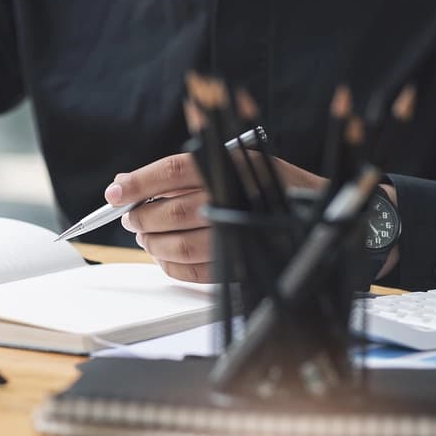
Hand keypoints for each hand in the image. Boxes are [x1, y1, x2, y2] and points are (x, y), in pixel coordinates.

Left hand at [106, 152, 326, 282]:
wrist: (321, 215)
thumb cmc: (265, 187)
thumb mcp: (230, 164)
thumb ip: (179, 174)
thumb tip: (124, 184)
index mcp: (232, 165)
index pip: (173, 171)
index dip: (138, 182)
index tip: (114, 193)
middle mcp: (236, 197)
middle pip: (170, 211)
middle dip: (141, 217)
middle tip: (130, 218)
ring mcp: (239, 233)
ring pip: (178, 244)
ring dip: (152, 243)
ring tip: (146, 237)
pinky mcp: (243, 264)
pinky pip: (194, 272)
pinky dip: (170, 266)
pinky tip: (165, 257)